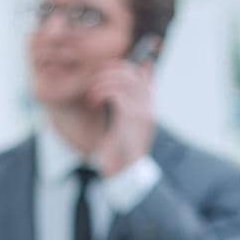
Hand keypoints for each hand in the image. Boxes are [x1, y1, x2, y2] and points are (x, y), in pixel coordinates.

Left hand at [90, 59, 155, 175]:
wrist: (126, 171)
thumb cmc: (123, 149)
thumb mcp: (125, 124)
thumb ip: (125, 104)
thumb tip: (117, 94)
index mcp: (149, 106)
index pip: (140, 73)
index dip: (119, 68)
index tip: (101, 74)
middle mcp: (149, 105)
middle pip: (130, 72)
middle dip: (106, 72)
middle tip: (91, 81)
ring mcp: (142, 110)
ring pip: (122, 79)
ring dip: (101, 83)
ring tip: (90, 94)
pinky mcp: (132, 117)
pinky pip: (115, 93)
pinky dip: (100, 93)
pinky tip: (92, 102)